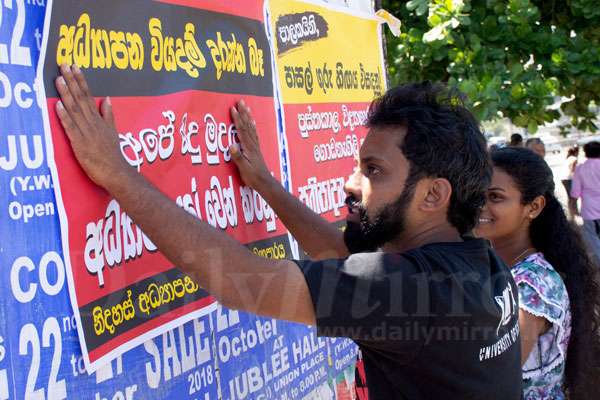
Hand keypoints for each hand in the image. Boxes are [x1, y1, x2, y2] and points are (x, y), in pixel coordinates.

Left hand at [54, 64, 129, 188]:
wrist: (116, 172)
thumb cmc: (113, 155)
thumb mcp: (113, 131)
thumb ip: (108, 114)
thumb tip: (106, 98)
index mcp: (99, 119)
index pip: (88, 95)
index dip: (81, 80)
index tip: (74, 66)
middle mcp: (92, 123)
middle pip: (80, 98)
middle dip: (72, 81)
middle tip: (64, 65)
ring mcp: (86, 132)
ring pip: (75, 110)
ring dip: (66, 94)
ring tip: (59, 79)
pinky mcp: (80, 144)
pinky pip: (71, 128)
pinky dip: (65, 117)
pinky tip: (58, 106)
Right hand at [229, 100, 274, 189]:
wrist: (264, 182)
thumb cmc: (253, 176)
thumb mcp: (243, 168)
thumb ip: (238, 157)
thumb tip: (231, 146)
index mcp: (248, 147)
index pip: (241, 130)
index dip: (237, 119)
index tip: (233, 108)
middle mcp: (253, 144)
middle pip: (247, 125)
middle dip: (244, 113)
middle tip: (241, 101)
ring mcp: (255, 146)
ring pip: (251, 128)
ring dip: (248, 116)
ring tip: (247, 107)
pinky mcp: (256, 149)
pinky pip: (254, 134)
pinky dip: (252, 126)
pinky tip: (252, 123)